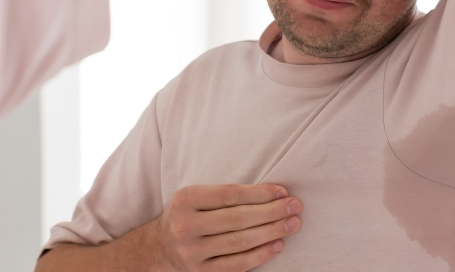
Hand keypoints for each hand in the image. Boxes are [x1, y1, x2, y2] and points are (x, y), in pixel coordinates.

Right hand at [154, 184, 301, 271]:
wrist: (161, 247)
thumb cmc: (188, 215)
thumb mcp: (196, 197)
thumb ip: (225, 195)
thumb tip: (273, 194)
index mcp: (185, 200)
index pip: (229, 195)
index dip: (259, 193)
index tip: (282, 191)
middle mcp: (185, 226)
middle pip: (237, 218)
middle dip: (271, 212)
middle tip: (294, 206)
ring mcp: (192, 252)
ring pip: (240, 242)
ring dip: (271, 232)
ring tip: (291, 224)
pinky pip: (237, 264)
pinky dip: (260, 254)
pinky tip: (277, 245)